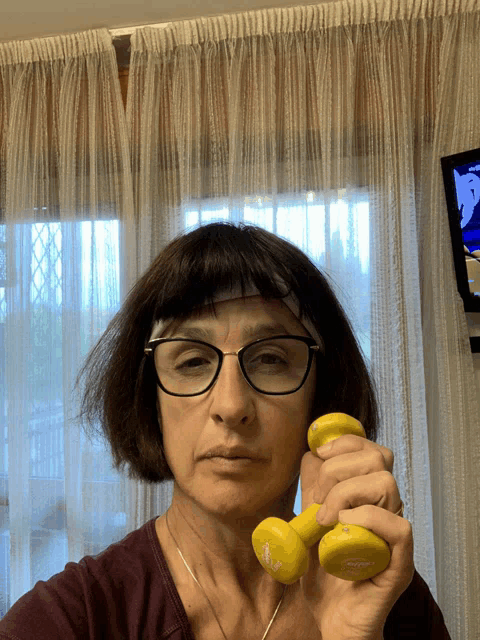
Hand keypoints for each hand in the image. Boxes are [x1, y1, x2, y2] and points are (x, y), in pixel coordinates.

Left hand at [298, 433, 414, 639]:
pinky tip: (342, 529)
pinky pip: (398, 526)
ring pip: (387, 484)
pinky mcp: (399, 562)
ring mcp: (394, 535)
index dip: (346, 443)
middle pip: (379, 458)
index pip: (372, 450)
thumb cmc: (324, 573)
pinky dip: (365, 519)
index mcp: (370, 498)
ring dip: (346, 493)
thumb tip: (310, 456)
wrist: (331, 620)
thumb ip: (312, 491)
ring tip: (325, 519)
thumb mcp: (309, 522)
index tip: (319, 454)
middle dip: (338, 469)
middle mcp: (387, 510)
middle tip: (318, 500)